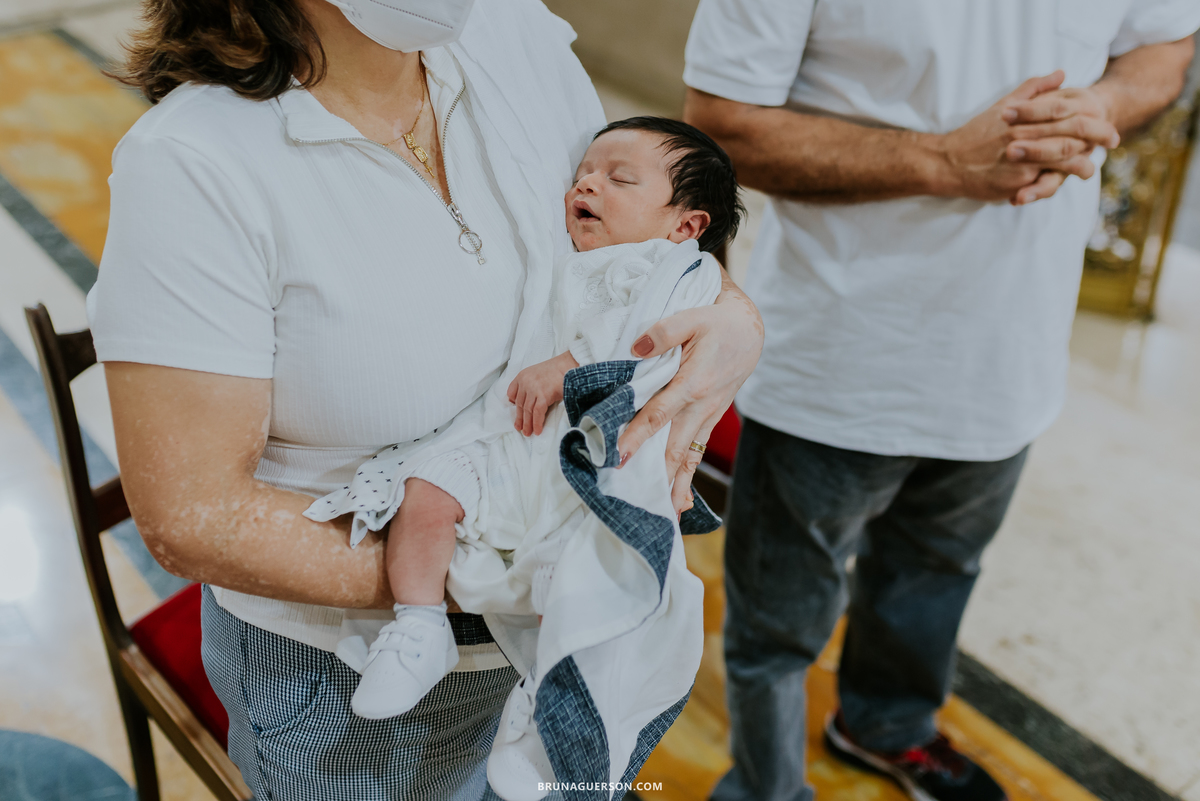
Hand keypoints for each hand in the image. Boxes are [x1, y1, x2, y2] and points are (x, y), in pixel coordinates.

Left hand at [506, 351, 577, 435]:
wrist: (569, 366)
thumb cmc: (557, 370)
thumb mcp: (538, 373)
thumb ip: (531, 384)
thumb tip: (529, 401)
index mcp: (522, 376)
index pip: (512, 391)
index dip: (513, 403)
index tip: (515, 410)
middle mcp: (525, 382)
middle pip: (520, 404)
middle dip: (520, 418)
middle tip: (520, 428)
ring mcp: (534, 389)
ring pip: (528, 410)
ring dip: (528, 424)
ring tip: (528, 433)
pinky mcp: (543, 396)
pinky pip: (537, 413)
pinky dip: (537, 423)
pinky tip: (537, 430)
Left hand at [617, 273, 761, 514]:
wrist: (749, 330)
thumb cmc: (715, 321)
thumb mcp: (689, 316)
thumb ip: (662, 333)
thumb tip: (634, 349)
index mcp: (693, 381)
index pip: (659, 414)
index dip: (638, 436)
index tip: (619, 456)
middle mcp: (702, 405)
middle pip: (675, 448)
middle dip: (657, 477)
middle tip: (637, 502)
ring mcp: (708, 416)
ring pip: (688, 457)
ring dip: (676, 487)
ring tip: (664, 517)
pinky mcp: (710, 419)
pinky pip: (697, 453)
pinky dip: (688, 478)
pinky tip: (680, 502)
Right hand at [938, 71, 1109, 202]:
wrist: (948, 162)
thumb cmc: (975, 133)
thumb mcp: (1003, 105)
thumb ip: (1033, 89)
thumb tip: (1061, 74)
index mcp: (1025, 119)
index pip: (1067, 115)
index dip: (1092, 121)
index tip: (1108, 124)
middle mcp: (1026, 139)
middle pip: (1071, 139)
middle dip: (1096, 140)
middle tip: (1113, 142)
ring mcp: (1021, 162)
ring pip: (1062, 163)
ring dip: (1081, 166)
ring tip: (1089, 169)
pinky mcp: (1015, 183)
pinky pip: (1043, 185)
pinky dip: (1055, 184)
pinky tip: (1062, 184)